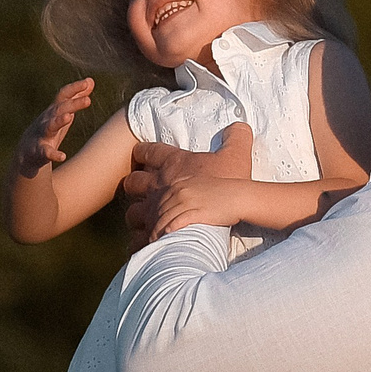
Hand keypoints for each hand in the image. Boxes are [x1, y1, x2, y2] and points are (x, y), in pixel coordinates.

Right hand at [14, 78, 93, 177]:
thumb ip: (76, 98)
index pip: (63, 96)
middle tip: (87, 100)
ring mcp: (42, 135)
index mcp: (53, 111)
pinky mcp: (39, 152)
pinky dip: (53, 154)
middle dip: (73, 104)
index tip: (87, 82)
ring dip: (59, 121)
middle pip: (59, 109)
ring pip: (50, 126)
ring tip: (68, 117)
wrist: (27, 152)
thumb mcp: (62, 113)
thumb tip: (90, 81)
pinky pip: (46, 152)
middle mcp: (47, 120)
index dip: (74, 88)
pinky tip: (62, 156)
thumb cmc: (48, 129)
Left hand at [123, 121, 255, 243]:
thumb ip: (235, 138)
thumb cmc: (230, 181)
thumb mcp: (234, 155)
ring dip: (137, 218)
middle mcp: (159, 184)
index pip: (147, 151)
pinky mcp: (157, 230)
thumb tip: (239, 125)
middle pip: (131, 183)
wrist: (228, 207)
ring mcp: (155, 208)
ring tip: (147, 222)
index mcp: (173, 164)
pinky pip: (141, 240)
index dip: (142, 153)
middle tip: (145, 194)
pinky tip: (150, 246)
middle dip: (133, 188)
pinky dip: (142, 243)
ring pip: (132, 213)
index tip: (144, 158)